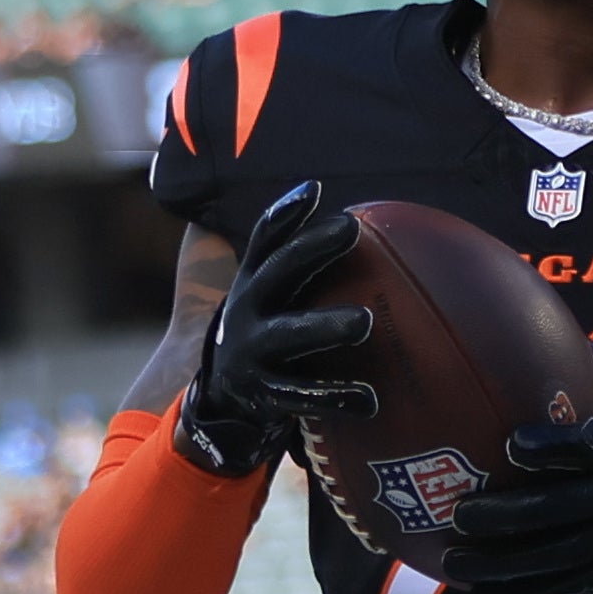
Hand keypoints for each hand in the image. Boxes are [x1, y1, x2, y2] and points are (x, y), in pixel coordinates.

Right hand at [174, 182, 375, 477]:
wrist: (222, 404)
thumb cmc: (269, 336)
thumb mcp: (274, 301)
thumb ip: (306, 272)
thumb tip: (369, 231)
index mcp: (252, 283)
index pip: (265, 240)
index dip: (287, 213)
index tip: (315, 189)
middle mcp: (246, 311)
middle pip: (277, 272)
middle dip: (311, 247)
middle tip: (350, 228)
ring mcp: (251, 353)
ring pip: (290, 335)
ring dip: (326, 326)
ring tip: (364, 322)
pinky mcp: (263, 395)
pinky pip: (302, 396)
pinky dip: (336, 396)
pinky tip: (369, 400)